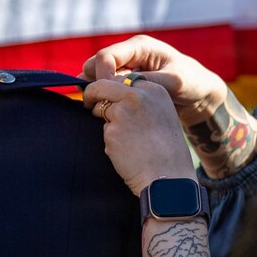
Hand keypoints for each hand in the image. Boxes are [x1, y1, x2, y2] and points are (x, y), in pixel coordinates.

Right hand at [79, 35, 228, 126]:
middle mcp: (129, 54)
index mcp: (139, 46)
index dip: (101, 77)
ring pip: (97, 76)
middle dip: (94, 83)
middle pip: (96, 64)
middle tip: (97, 104)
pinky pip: (106, 87)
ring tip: (101, 108)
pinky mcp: (125, 81)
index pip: (106, 57)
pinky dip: (104, 97)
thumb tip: (121, 85)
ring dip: (97, 91)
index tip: (105, 97)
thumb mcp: (174, 82)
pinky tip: (108, 110)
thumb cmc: (192, 83)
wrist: (200, 94)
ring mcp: (126, 67)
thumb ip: (147, 81)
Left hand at [84, 66, 195, 196]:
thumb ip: (142, 102)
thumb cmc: (167, 151)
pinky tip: (127, 152)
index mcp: (154, 90)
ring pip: (100, 108)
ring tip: (129, 140)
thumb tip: (114, 97)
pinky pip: (104, 131)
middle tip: (87, 102)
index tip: (105, 94)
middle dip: (92, 94)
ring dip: (106, 122)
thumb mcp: (161, 115)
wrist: (169, 177)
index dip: (110, 87)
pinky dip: (111, 141)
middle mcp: (138, 96)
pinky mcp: (112, 130)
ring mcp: (123, 112)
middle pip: (102, 85)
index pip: (122, 79)